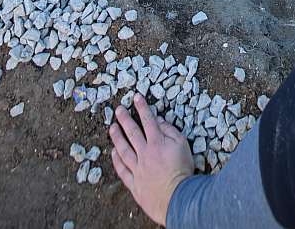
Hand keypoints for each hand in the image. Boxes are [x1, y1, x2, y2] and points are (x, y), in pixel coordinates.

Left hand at [109, 94, 193, 226]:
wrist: (177, 197)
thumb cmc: (182, 170)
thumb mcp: (183, 145)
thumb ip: (170, 131)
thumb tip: (159, 121)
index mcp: (157, 142)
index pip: (148, 120)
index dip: (142, 107)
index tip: (135, 97)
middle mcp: (145, 153)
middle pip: (132, 133)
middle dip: (125, 119)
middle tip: (118, 109)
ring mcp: (138, 168)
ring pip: (124, 150)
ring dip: (117, 137)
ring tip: (112, 128)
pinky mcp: (134, 183)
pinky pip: (123, 170)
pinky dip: (117, 161)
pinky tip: (114, 153)